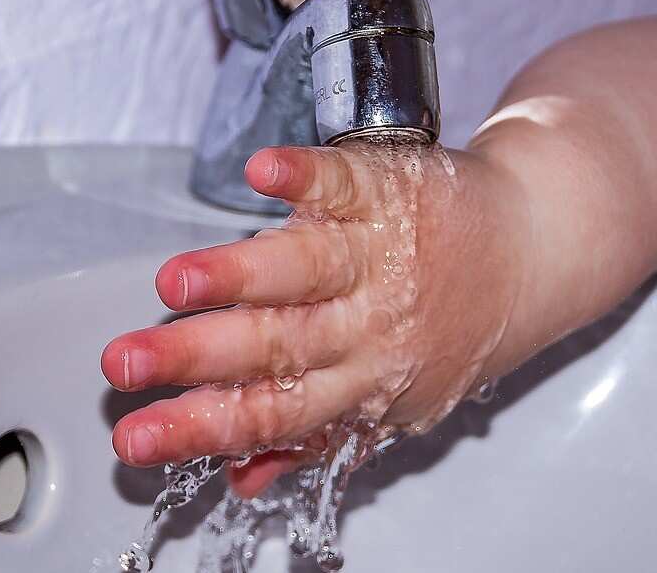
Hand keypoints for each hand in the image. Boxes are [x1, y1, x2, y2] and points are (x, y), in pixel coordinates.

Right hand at [101, 141, 530, 495]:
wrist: (531, 251)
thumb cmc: (453, 326)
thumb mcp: (395, 400)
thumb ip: (315, 439)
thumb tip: (240, 482)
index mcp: (363, 380)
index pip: (272, 413)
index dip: (201, 428)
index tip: (136, 437)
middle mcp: (368, 323)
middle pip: (276, 345)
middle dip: (194, 357)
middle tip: (125, 363)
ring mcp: (378, 254)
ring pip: (306, 270)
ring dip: (240, 275)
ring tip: (176, 283)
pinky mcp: (387, 191)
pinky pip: (345, 183)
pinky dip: (305, 176)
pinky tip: (264, 173)